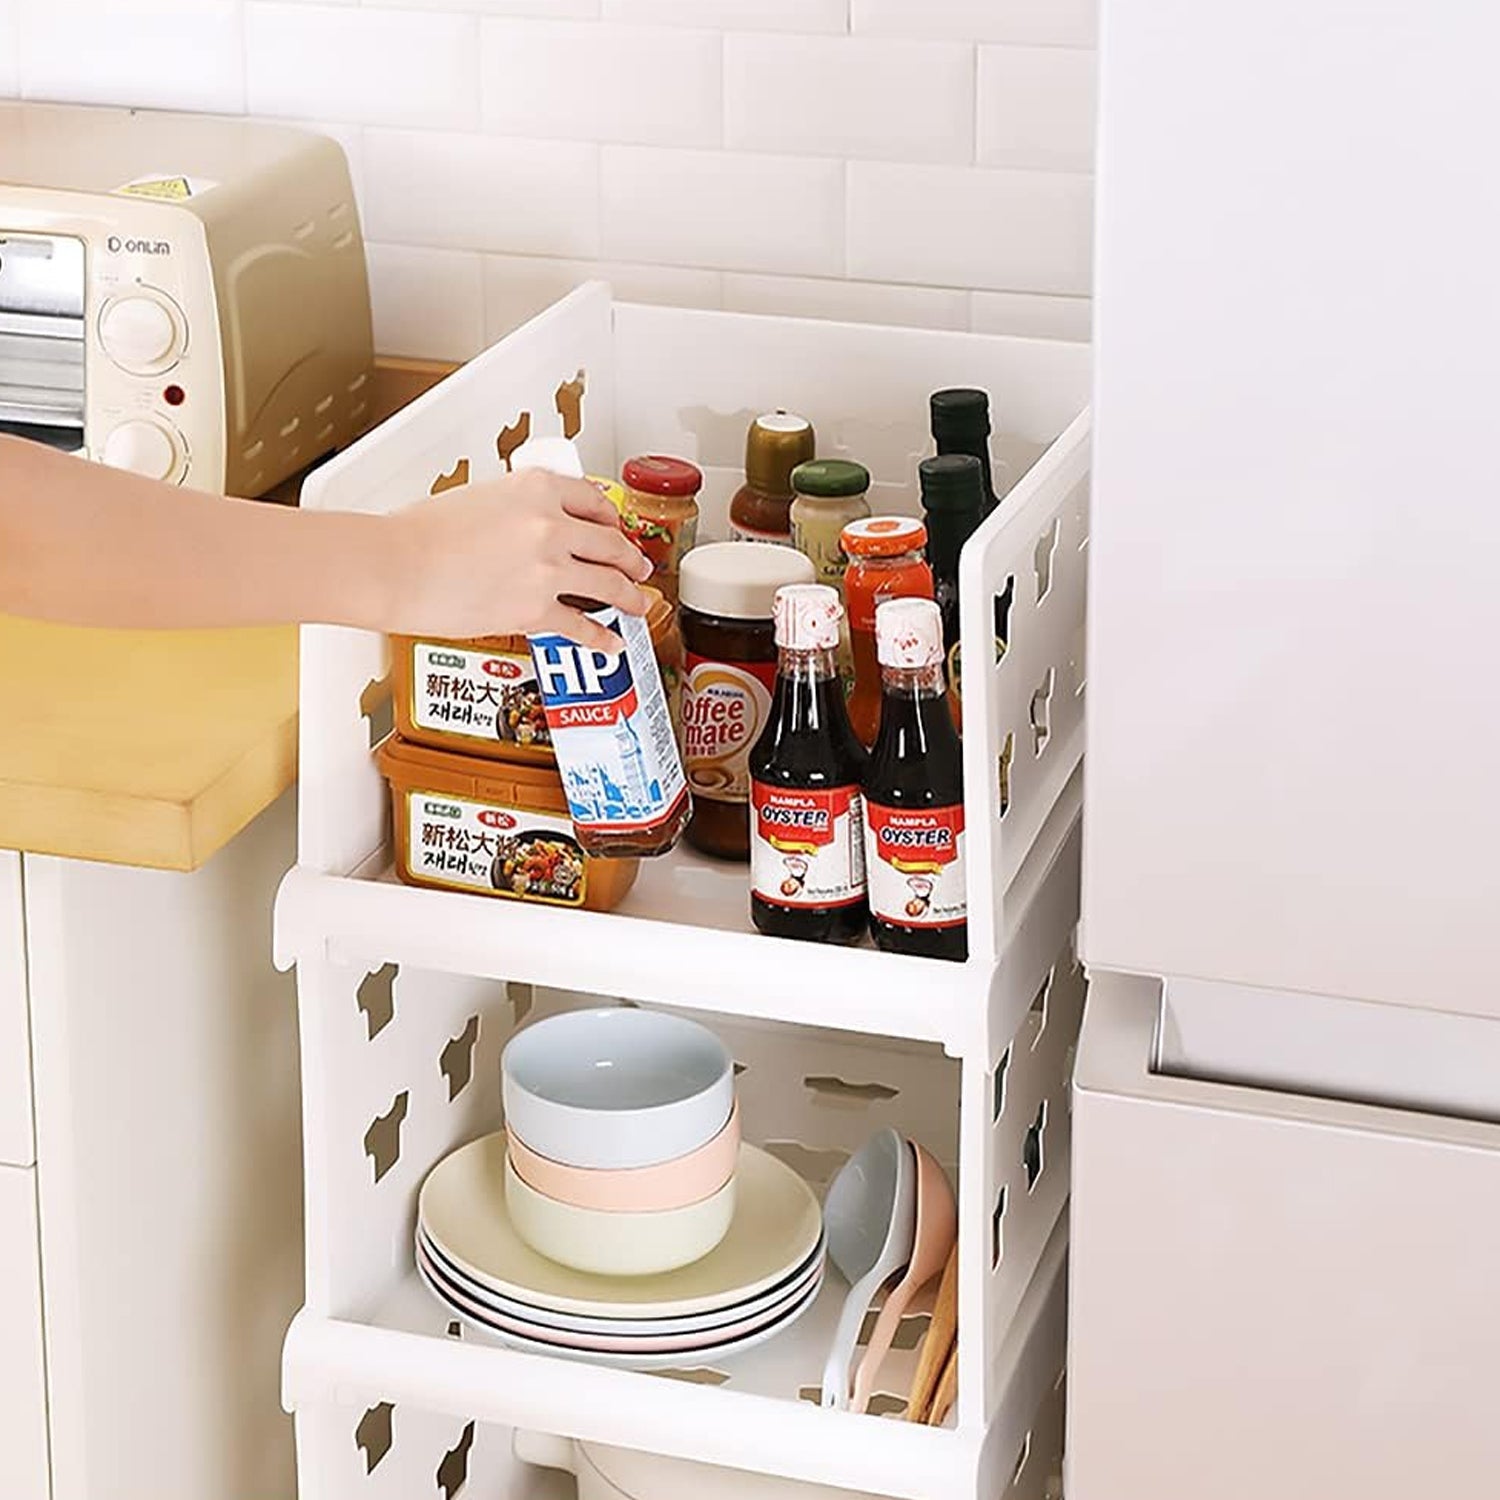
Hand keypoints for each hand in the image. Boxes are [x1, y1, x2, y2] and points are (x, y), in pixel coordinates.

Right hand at [381, 469, 651, 652]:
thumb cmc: (417, 534)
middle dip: (630, 559)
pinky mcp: (537, 609)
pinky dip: (603, 638)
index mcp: (536, 487)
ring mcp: (549, 568)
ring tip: (638, 604)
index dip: (612, 518)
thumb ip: (512, 509)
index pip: (593, 499)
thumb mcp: (476, 497)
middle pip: (611, 542)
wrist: (394, 566)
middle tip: (638, 567)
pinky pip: (583, 626)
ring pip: (609, 584)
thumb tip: (523, 528)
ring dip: (630, 597)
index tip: (616, 528)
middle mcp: (550, 524)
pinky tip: (612, 642)